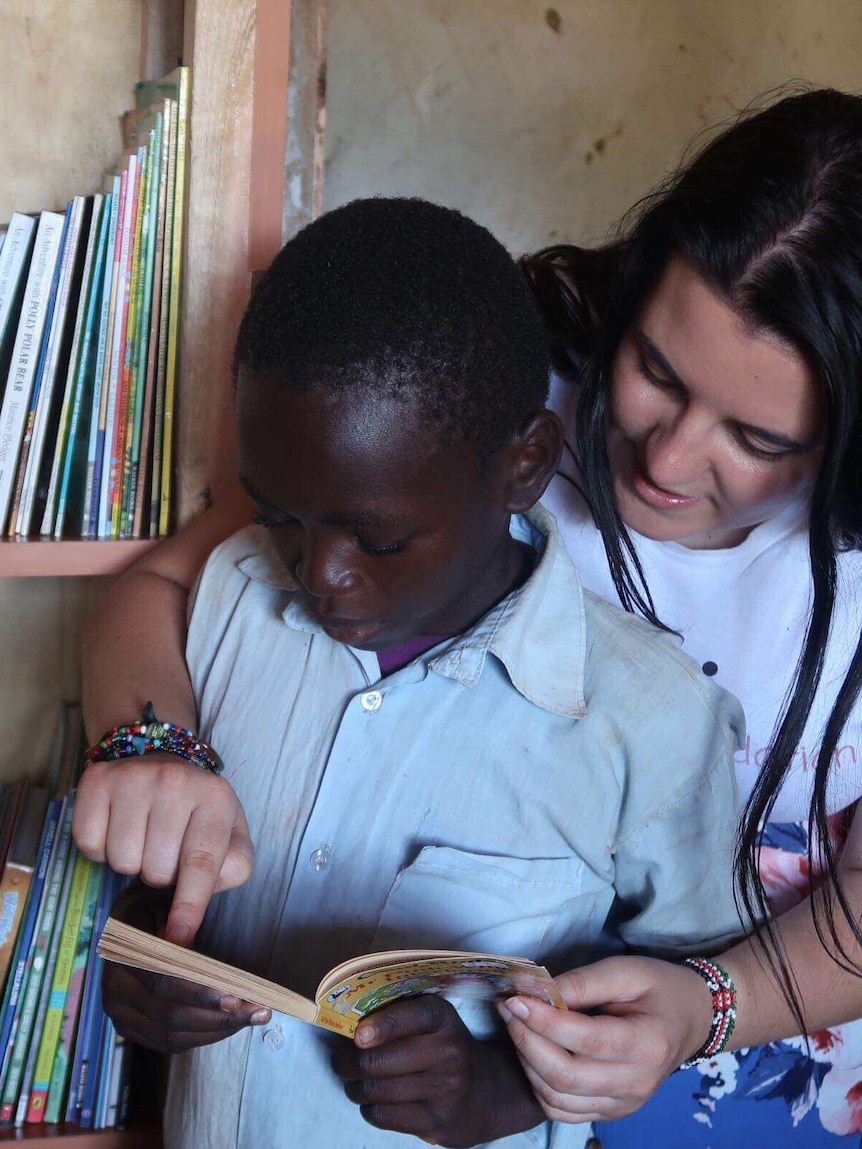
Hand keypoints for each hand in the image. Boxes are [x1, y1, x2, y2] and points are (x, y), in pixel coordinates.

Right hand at [74, 754, 253, 945]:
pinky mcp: (98, 779)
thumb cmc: (198, 811)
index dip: (189, 906)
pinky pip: (89, 843)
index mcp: (216, 798)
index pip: (201, 863)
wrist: (164, 764)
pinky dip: (100, 848)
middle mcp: (175, 782)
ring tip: (144, 834)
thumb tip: (195, 907)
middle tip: (166, 847)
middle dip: (160, 873)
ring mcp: (134, 777)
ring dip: (130, 861)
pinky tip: (117, 826)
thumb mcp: (230, 836)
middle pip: (156, 870)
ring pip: (122, 860)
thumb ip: (230, 870)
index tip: (178, 939)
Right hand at [102, 882, 270, 1052]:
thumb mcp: (172, 892)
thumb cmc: (162, 898)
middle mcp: (114, 987)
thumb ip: (185, 912)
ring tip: (254, 1017)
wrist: (136, 913)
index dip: (199, 992)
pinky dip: (203, 1036)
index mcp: (122, 951)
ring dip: (216, 1030)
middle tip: (258, 1010)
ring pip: (172, 1035)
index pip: (162, 982)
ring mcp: (120, 1011)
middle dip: (218, 1016)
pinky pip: (169, 1042)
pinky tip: (232, 1024)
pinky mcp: (133, 1027)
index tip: (235, 996)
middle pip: (169, 1015)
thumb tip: (192, 938)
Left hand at [331, 996, 543, 1146]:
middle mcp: (447, 1052)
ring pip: (375, 1090)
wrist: (488, 1093)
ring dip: (355, 1088)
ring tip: (356, 1083)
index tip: (357, 1036)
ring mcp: (443, 1090)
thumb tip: (347, 1023)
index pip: (406, 1018)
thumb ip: (398, 1016)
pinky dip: (370, 1109)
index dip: (377, 1027)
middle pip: (377, 1060)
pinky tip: (375, 1102)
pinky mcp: (436, 1123)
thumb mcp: (434, 1022)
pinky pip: (383, 1116)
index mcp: (442, 1018)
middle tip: (342, 1062)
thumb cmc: (446, 1049)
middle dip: (348, 1062)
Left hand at [498, 956, 713, 1123]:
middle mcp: (636, 1083)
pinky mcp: (610, 1112)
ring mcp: (623, 1104)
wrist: (691, 1020)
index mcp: (647, 1044)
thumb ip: (582, 982)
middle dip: (527, 1042)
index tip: (515, 998)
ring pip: (558, 1099)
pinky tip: (532, 1053)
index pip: (586, 1040)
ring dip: (527, 1063)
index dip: (544, 1021)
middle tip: (508, 1009)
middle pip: (566, 1076)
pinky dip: (538, 1085)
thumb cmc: (659, 989)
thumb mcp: (626, 971)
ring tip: (517, 1026)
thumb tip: (535, 990)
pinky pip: (562, 1111)